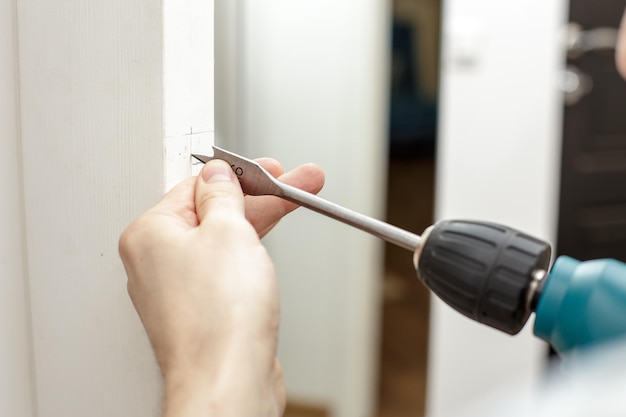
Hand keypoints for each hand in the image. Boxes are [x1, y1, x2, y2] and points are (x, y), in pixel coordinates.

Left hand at [119, 158, 322, 416]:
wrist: (228, 381)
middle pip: (213, 215)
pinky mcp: (201, 313)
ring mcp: (179, 291)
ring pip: (223, 244)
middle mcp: (157, 263)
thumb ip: (223, 196)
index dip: (238, 176)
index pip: (195, 187)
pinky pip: (225, 272)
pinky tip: (268, 252)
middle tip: (294, 185)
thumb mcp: (228, 231)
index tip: (269, 171)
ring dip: (259, 225)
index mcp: (150, 235)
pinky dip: (249, 258)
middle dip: (260, 199)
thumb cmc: (219, 318)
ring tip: (294, 208)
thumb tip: (218, 176)